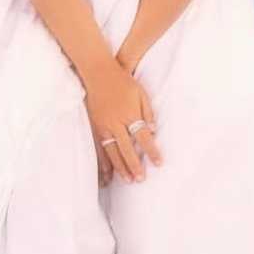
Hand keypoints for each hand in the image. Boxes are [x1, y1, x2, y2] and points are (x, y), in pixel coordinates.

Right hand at [82, 56, 161, 184]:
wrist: (98, 73)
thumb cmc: (122, 81)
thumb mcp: (141, 93)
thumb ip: (148, 112)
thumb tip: (153, 130)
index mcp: (130, 114)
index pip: (143, 137)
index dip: (152, 151)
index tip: (159, 163)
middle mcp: (115, 123)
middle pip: (126, 149)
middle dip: (134, 166)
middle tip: (141, 180)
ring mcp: (103, 126)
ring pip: (111, 152)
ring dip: (120, 168)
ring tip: (128, 180)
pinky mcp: (94, 127)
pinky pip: (99, 148)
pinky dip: (104, 162)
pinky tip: (108, 173)